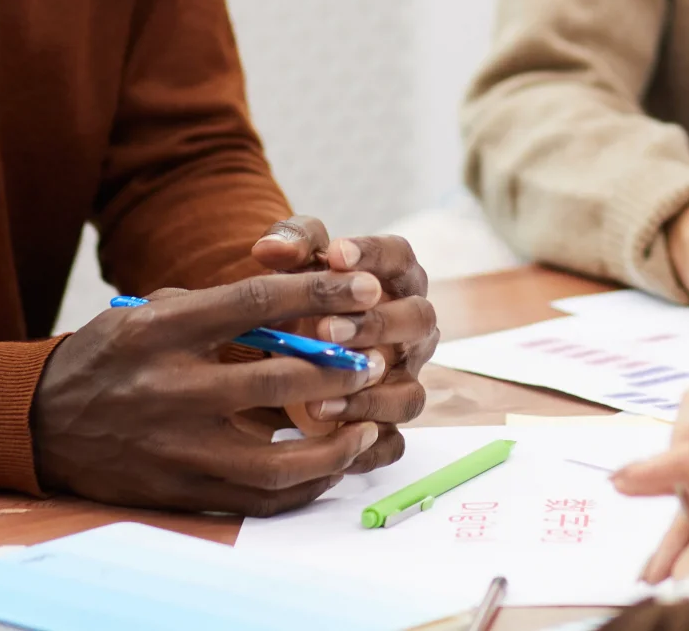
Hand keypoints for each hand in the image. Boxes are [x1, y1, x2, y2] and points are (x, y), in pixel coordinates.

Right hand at [28, 269, 391, 514]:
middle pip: (277, 377)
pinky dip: (305, 485)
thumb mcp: (148, 312)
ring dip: (335, 442)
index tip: (365, 284)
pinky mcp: (181, 490)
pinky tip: (332, 464)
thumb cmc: (107, 357)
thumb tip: (298, 300)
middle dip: (341, 366)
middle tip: (378, 357)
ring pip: (276, 457)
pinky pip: (258, 498)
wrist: (39, 423)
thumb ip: (216, 306)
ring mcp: (176, 447)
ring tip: (367, 423)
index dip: (319, 291)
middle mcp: (169, 389)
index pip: (256, 303)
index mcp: (161, 330)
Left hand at [251, 216, 436, 462]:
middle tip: (324, 330)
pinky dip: (362, 444)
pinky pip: (392, 443)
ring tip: (317, 398)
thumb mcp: (297, 262)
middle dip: (373, 326)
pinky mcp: (388, 423)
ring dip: (368, 397)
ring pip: (411, 393)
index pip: (400, 257)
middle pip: (417, 322)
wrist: (293, 345)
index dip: (372, 256)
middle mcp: (411, 329)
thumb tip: (270, 249)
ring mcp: (404, 379)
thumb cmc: (304, 294)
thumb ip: (290, 245)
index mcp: (396, 279)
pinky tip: (323, 435)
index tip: (335, 255)